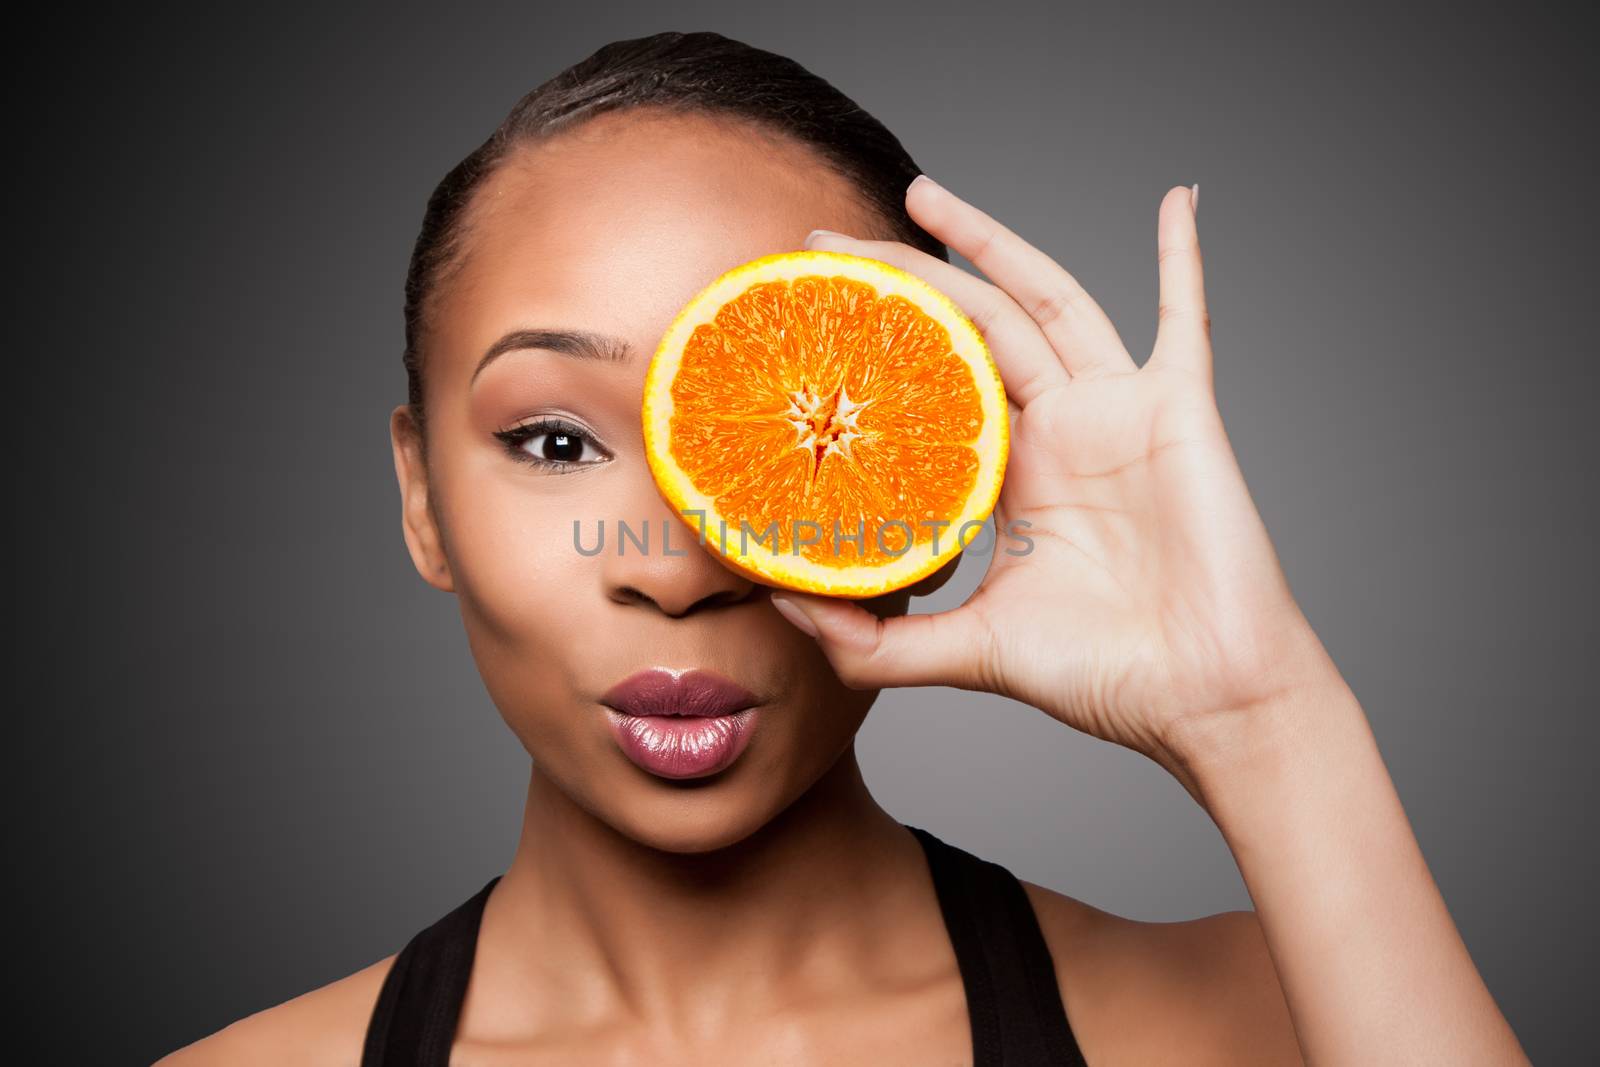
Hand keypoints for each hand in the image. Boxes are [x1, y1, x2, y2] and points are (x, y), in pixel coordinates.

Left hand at [771, 177, 1337, 774]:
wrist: (1203, 697)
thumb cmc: (1104, 675)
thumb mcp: (966, 651)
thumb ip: (878, 642)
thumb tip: (785, 609)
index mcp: (1008, 477)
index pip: (928, 390)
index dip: (872, 357)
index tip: (809, 324)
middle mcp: (1056, 432)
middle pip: (969, 328)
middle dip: (903, 280)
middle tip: (831, 245)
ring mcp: (1116, 412)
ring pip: (1044, 300)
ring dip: (991, 241)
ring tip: (925, 194)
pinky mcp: (1178, 411)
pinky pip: (1184, 319)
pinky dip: (1183, 259)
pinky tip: (1179, 200)